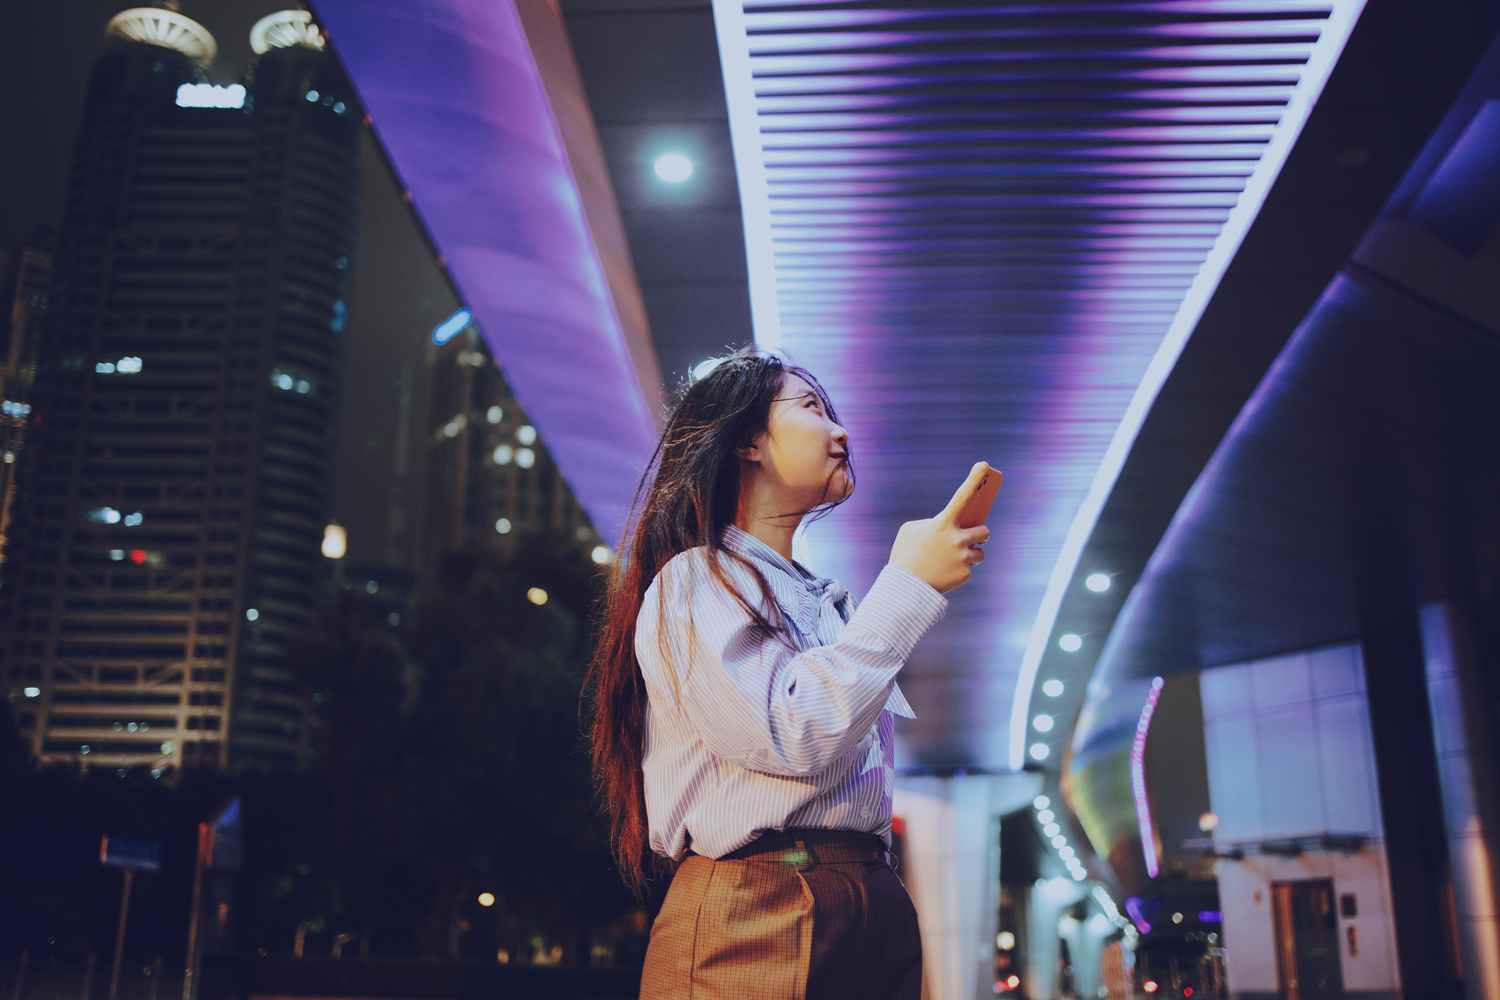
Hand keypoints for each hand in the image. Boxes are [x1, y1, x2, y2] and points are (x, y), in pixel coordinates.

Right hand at [889, 462, 992, 594]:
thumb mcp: (910, 531)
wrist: (905, 588)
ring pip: (979, 552)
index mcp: (942, 524)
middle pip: (984, 531)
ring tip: (952, 559)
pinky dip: (959, 570)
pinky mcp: (965, 574)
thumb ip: (931, 524)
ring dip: (970, 554)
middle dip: (979, 534)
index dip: (974, 478)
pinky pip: (969, 568)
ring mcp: (963, 558)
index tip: (984, 465)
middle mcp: (957, 539)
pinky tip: (945, 573)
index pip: (962, 495)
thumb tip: (947, 526)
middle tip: (972, 536)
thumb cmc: (905, 555)